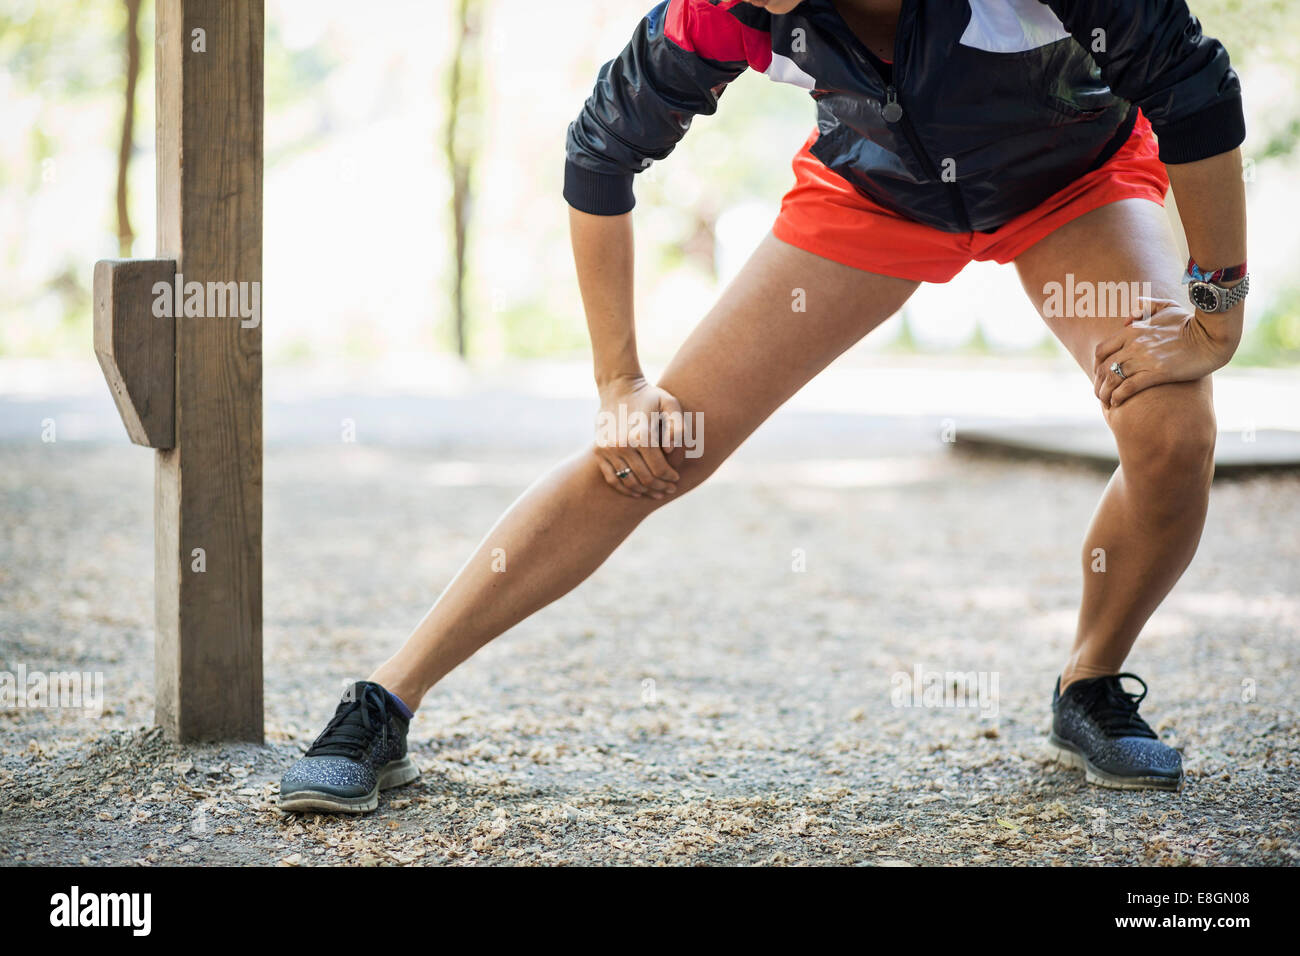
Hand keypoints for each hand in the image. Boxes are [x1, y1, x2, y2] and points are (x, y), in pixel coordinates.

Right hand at [593, 375, 683, 498]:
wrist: (618, 387)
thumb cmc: (649, 396)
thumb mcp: (669, 402)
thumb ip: (677, 425)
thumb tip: (671, 451)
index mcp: (641, 435)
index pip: (659, 468)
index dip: (670, 476)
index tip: (676, 478)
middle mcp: (622, 444)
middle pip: (645, 478)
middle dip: (660, 486)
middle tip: (669, 489)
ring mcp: (607, 449)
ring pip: (628, 481)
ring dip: (644, 491)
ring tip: (656, 493)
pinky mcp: (598, 451)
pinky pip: (612, 478)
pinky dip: (625, 489)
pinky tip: (637, 492)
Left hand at [1093, 295, 1242, 407]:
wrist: (1213, 335)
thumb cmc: (1192, 322)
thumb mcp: (1167, 307)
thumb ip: (1146, 307)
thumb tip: (1129, 318)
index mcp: (1133, 331)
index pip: (1102, 350)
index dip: (1097, 365)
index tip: (1099, 375)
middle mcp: (1134, 345)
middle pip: (1103, 367)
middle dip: (1098, 383)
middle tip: (1099, 393)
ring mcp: (1145, 359)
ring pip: (1113, 378)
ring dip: (1105, 393)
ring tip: (1105, 402)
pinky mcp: (1158, 372)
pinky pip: (1129, 387)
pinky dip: (1118, 396)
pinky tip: (1116, 403)